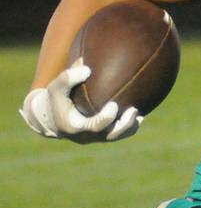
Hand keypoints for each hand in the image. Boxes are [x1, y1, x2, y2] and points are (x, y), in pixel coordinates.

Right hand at [19, 59, 142, 141]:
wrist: (53, 117)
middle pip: (110, 135)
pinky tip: (139, 114)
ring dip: (130, 126)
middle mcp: (87, 136)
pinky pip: (121, 135)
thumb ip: (67, 78)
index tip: (114, 105)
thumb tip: (88, 69)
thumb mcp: (56, 88)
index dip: (105, 119)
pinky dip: (131, 126)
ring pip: (118, 136)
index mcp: (75, 127)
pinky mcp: (103, 135)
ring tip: (138, 112)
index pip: (93, 128)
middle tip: (133, 110)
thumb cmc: (57, 99)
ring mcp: (96, 138)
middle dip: (124, 124)